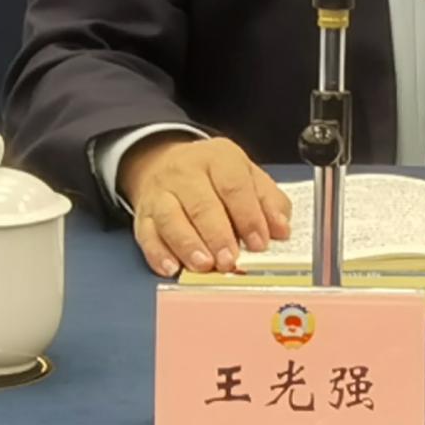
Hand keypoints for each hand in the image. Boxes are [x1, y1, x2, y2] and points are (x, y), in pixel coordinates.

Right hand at [119, 135, 292, 277]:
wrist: (163, 160)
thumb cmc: (212, 174)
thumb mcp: (245, 173)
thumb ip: (267, 200)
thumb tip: (282, 229)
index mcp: (218, 157)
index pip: (234, 185)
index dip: (248, 216)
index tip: (259, 243)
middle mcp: (186, 171)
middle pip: (202, 204)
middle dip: (217, 235)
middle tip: (230, 260)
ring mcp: (161, 192)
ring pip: (171, 218)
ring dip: (188, 245)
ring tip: (204, 265)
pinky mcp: (142, 214)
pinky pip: (146, 234)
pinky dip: (158, 253)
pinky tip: (171, 267)